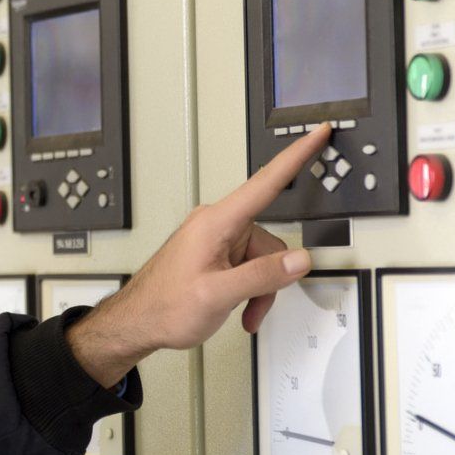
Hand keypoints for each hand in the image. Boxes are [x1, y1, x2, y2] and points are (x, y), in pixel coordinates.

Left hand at [65, 125, 330, 386]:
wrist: (137, 322)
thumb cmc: (164, 306)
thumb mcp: (217, 294)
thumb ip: (261, 275)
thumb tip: (299, 259)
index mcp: (216, 222)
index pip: (266, 182)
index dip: (296, 155)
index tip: (317, 132)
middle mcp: (216, 224)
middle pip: (270, 241)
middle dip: (269, 277)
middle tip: (253, 302)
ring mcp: (215, 239)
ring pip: (262, 259)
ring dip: (259, 289)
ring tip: (240, 309)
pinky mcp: (215, 253)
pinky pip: (248, 267)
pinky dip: (249, 290)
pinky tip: (237, 308)